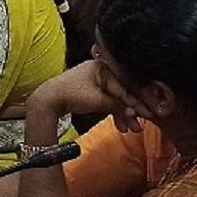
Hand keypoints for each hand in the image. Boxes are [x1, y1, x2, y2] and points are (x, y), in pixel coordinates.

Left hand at [29, 60, 148, 132]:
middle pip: (120, 93)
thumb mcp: (98, 101)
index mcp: (102, 67)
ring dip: (122, 114)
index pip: (124, 87)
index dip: (136, 102)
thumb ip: (118, 105)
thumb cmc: (71, 95)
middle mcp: (99, 71)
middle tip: (140, 124)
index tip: (148, 114)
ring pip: (114, 99)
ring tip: (130, 128)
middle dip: (130, 111)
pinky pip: (106, 101)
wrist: (48, 100)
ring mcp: (94, 81)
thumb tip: (134, 112)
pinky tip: (120, 124)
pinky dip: (112, 112)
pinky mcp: (90, 91)